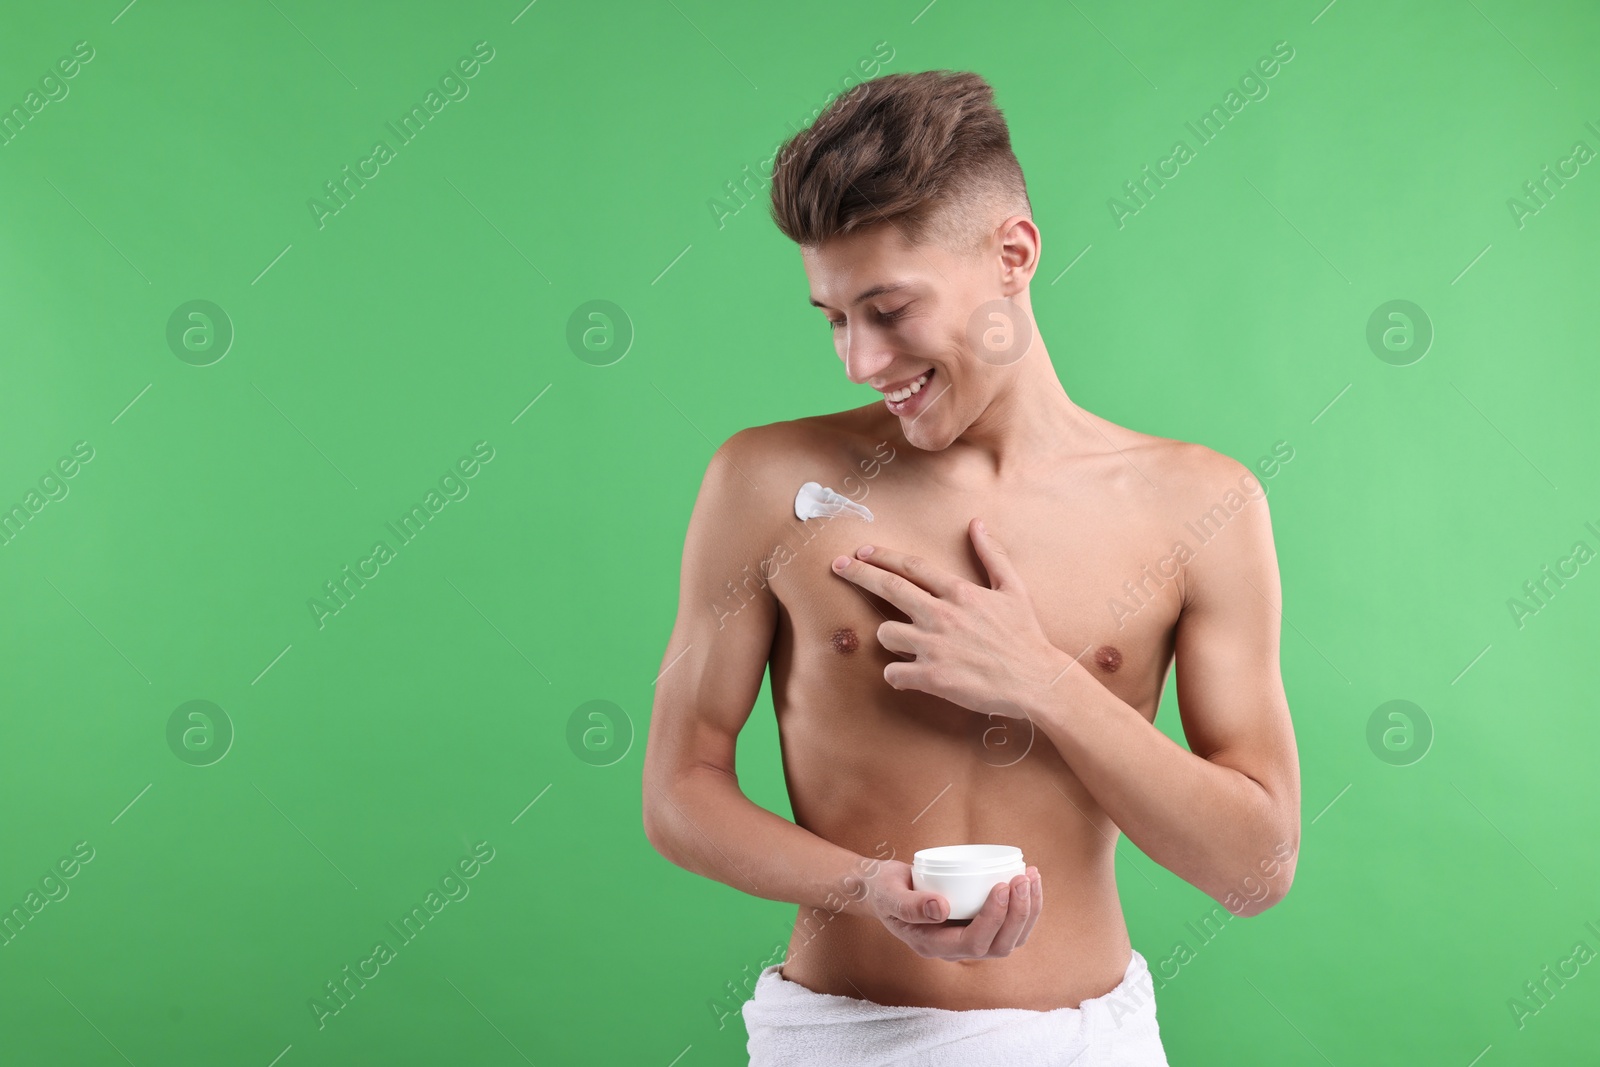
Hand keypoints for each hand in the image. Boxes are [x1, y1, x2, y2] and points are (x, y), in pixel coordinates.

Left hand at [830, 518, 1071, 714]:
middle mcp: (942, 614)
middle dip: (858, 573)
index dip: (882, 556)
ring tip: (903, 643)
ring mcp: (934, 646)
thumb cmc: (1026, 636)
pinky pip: (893, 672)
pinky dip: (895, 674)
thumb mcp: (1013, 589)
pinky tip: (906, 675)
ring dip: (888, 637)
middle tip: (837, 566)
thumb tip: (977, 523)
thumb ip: (992, 555)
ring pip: (885, 633)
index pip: (911, 567)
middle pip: (888, 588)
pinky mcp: (932, 677)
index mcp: (959, 592)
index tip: (861, 551)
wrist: (1038, 681)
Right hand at [862, 858, 1043, 960]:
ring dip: (1027, 910)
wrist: (884, 889)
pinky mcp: (978, 926)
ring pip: (1010, 940)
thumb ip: (909, 904)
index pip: (972, 943)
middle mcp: (954, 949)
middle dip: (1017, 914)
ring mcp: (968, 940)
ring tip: (1031, 876)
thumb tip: (941, 908)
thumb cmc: (884, 890)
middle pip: (998, 946)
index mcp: (932, 945)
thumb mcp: (888, 894)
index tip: (1001, 885)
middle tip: (1021, 878)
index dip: (992, 918)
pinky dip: (1025, 906)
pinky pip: (1010, 927)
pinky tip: (1030, 881)